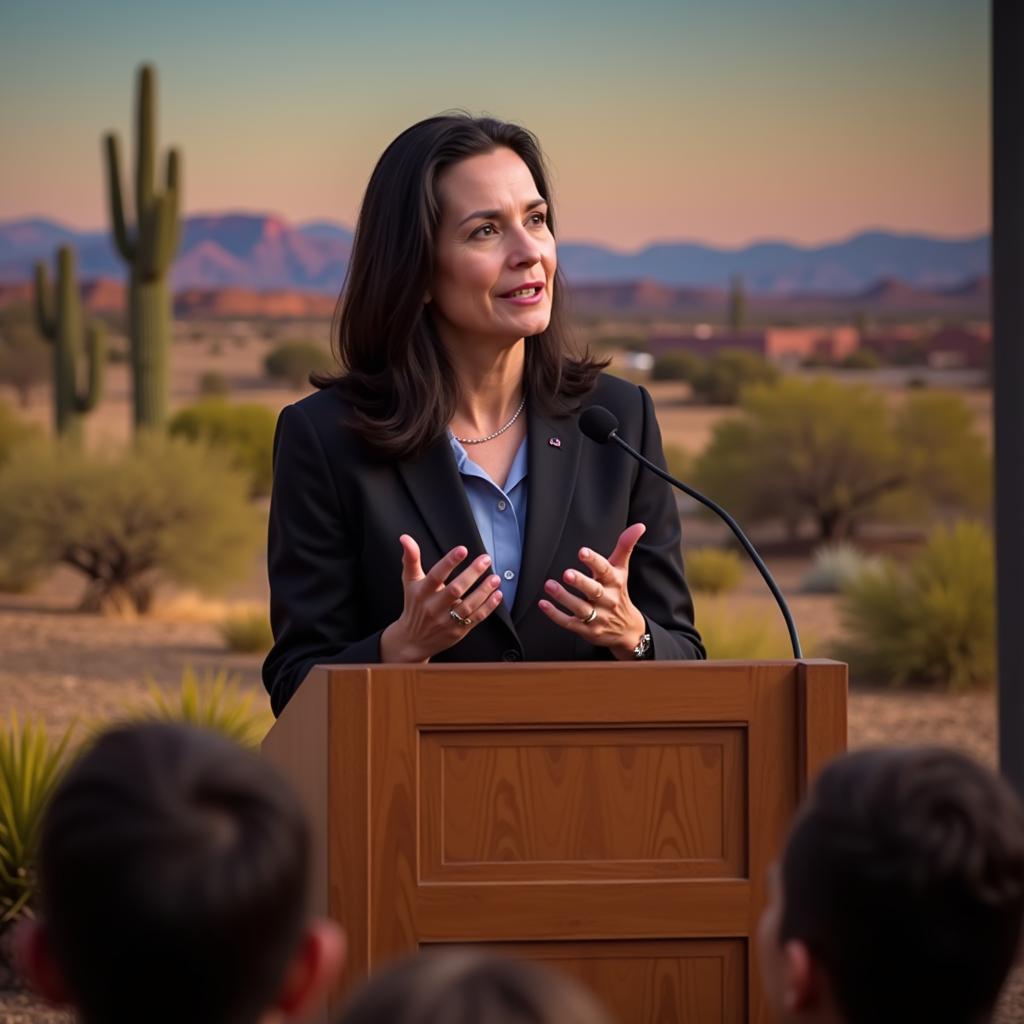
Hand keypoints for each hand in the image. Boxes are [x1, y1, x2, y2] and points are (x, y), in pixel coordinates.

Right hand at [380, 535, 503, 662]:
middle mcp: (433, 607)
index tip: (462, 549)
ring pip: (468, 605)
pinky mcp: (457, 631)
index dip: (449, 562)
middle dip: (472, 573)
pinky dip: (488, 606)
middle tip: (485, 559)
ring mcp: (446, 620)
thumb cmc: (414, 605)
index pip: (436, 575)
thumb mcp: (409, 581)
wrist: (412, 639)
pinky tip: (497, 594)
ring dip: (484, 591)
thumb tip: (405, 538)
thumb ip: (411, 559)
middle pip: (455, 589)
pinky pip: (475, 618)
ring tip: (495, 577)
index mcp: (421, 592)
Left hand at [538, 523, 647, 660]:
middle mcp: (607, 599)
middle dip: (581, 582)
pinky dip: (556, 614)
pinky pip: (569, 623)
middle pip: (594, 591)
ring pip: (580, 608)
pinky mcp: (586, 630)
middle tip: (567, 573)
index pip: (605, 570)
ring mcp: (597, 616)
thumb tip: (639, 526)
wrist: (627, 630)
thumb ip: (625, 546)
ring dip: (564, 597)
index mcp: (614, 582)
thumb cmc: (619, 594)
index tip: (582, 551)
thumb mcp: (622, 570)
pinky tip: (544, 604)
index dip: (594, 561)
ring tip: (550, 585)